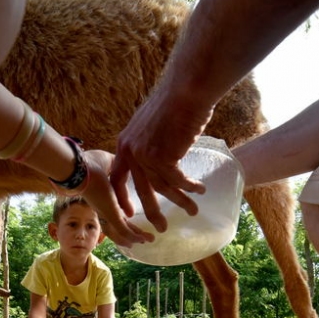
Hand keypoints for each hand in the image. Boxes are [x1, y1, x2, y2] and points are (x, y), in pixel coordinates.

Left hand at [81, 150, 153, 247]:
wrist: (78, 168)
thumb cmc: (88, 163)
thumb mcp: (107, 162)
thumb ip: (116, 165)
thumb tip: (122, 161)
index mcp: (101, 197)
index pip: (114, 210)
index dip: (123, 215)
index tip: (132, 216)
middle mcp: (102, 208)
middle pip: (118, 225)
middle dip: (132, 231)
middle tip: (144, 237)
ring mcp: (105, 212)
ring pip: (121, 231)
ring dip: (135, 237)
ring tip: (148, 240)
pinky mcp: (110, 213)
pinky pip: (123, 230)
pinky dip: (133, 236)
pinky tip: (143, 239)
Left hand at [110, 87, 209, 231]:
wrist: (185, 90)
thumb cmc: (173, 102)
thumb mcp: (151, 124)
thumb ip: (148, 142)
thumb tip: (156, 156)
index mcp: (125, 143)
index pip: (118, 177)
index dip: (123, 197)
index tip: (129, 213)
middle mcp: (131, 151)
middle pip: (140, 190)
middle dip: (151, 211)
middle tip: (160, 228)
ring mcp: (145, 155)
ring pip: (162, 188)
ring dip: (180, 201)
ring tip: (193, 211)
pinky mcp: (162, 157)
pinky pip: (178, 180)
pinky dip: (191, 187)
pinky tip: (201, 190)